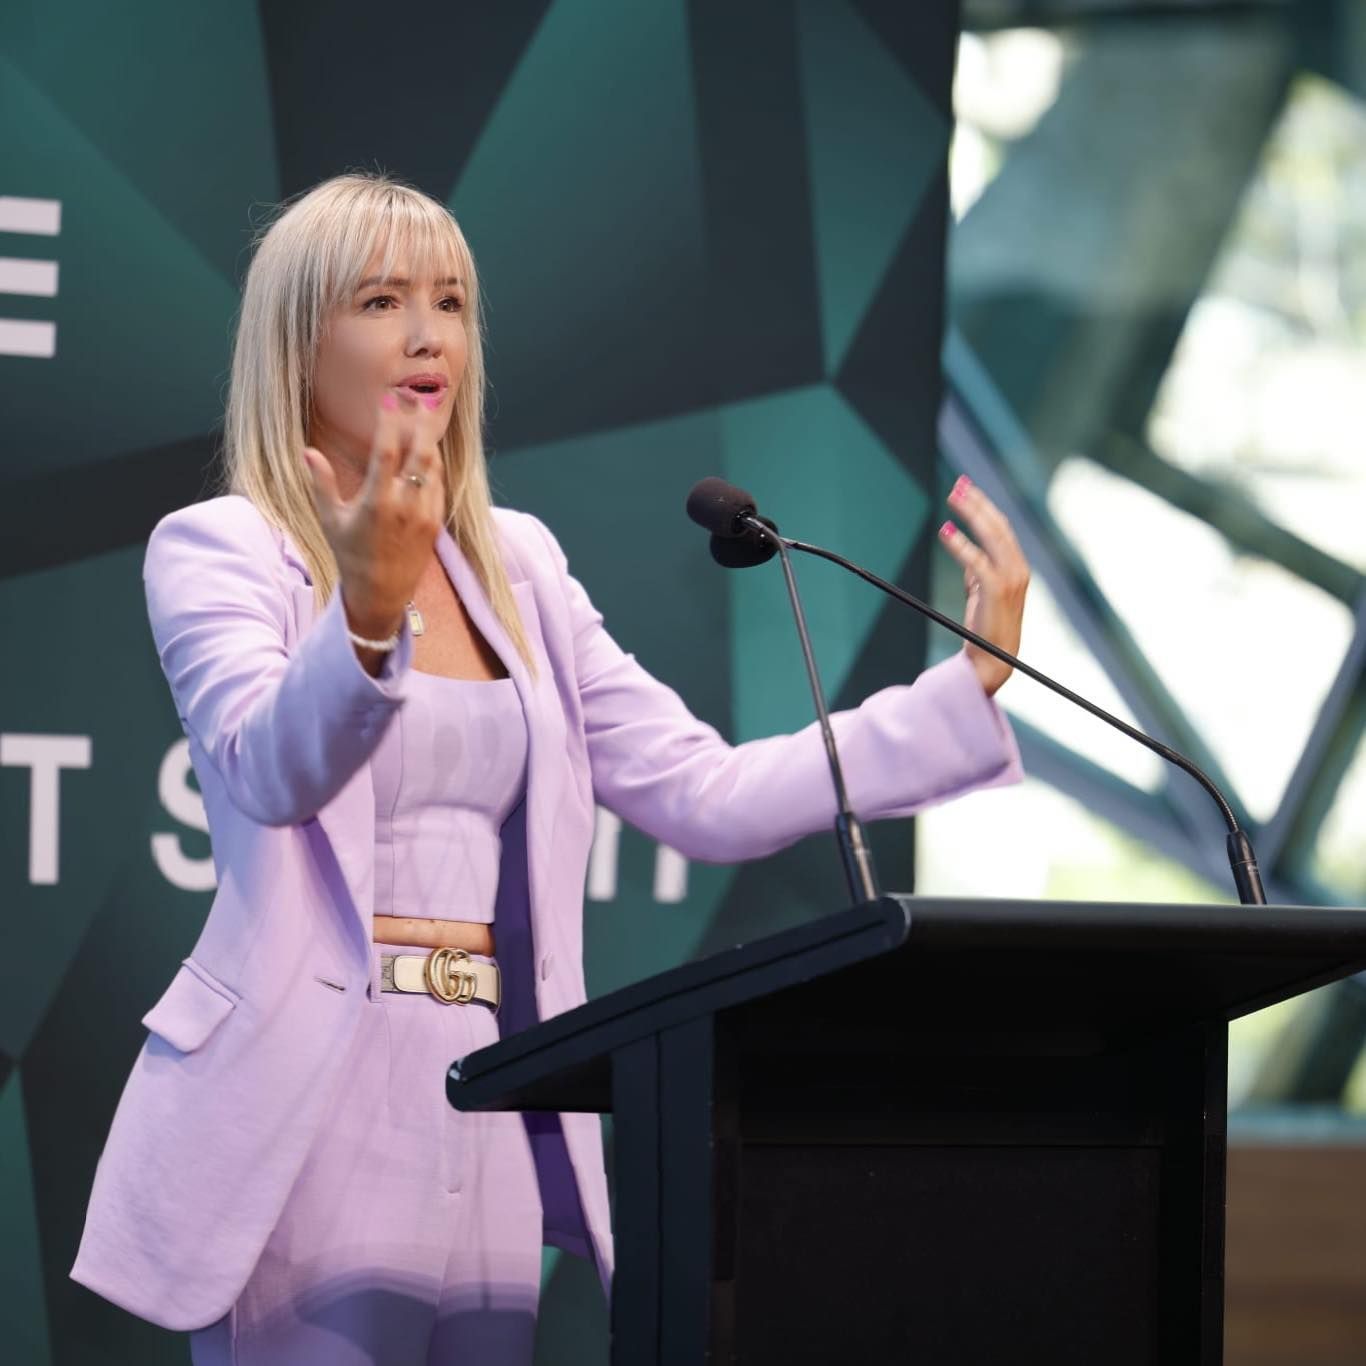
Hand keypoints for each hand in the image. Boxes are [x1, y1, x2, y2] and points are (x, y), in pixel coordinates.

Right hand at [301, 392, 445, 639]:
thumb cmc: (350, 555)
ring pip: (433, 467)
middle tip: (418, 397)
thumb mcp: (331, 521)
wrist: (381, 593)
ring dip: (428, 440)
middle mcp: (404, 507)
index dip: (389, 423)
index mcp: (376, 504)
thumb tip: (307, 451)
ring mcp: (424, 515)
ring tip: (423, 416)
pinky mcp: (436, 523)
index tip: (389, 400)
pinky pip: (439, 485)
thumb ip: (322, 484)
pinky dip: (433, 465)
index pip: (386, 453)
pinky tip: (426, 450)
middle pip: (419, 454)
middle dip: (420, 423)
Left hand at [937, 475, 1029, 696]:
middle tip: (957, 484)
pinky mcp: (996, 591)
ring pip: (991, 537)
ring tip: (952, 497)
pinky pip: (977, 561)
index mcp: (1018, 566)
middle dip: (977, 502)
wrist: (993, 660)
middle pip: (997, 525)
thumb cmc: (986, 627)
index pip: (1001, 527)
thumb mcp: (983, 592)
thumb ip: (977, 570)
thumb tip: (963, 548)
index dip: (984, 506)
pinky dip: (961, 545)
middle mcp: (1018, 568)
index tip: (966, 488)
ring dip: (972, 513)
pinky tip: (945, 532)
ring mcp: (1011, 579)